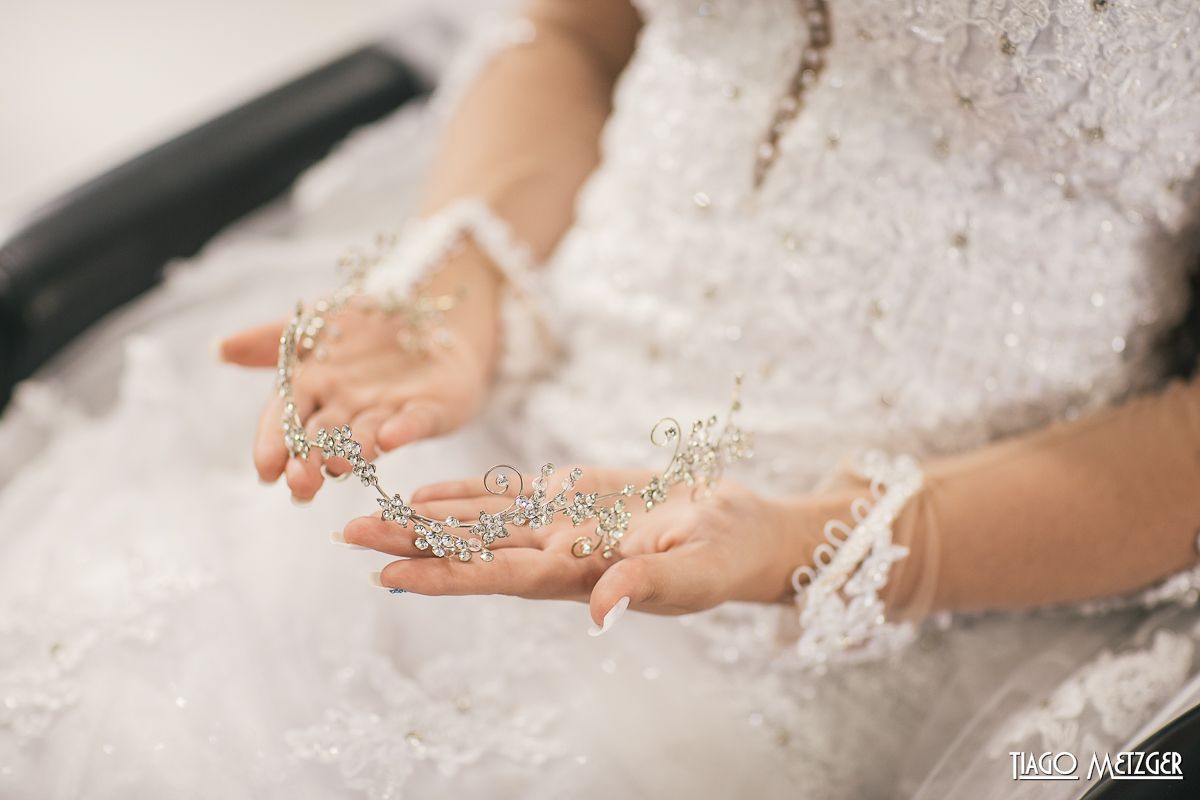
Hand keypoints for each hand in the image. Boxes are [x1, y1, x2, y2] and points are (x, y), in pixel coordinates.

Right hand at [221, 245, 501, 500]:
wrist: (432, 311)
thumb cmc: (367, 322)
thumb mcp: (315, 321)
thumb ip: (271, 338)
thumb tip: (221, 347)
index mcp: (315, 388)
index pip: (287, 418)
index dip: (275, 443)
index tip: (265, 469)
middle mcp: (348, 407)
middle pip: (325, 438)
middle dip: (311, 461)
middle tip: (300, 485)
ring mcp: (389, 410)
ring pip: (367, 435)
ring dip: (354, 451)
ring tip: (340, 467)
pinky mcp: (430, 409)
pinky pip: (417, 420)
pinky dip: (405, 429)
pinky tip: (393, 437)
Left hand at [343, 468, 851, 628]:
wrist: (745, 529)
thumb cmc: (729, 557)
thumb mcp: (698, 571)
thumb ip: (650, 584)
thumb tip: (601, 609)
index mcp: (582, 576)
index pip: (499, 576)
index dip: (444, 575)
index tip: (388, 574)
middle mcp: (559, 554)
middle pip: (473, 548)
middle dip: (412, 543)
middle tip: (348, 533)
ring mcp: (563, 525)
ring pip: (482, 521)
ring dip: (426, 517)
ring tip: (370, 510)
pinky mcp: (577, 497)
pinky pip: (511, 494)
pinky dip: (468, 492)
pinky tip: (428, 490)